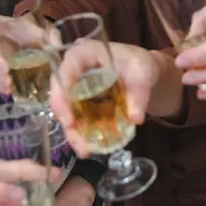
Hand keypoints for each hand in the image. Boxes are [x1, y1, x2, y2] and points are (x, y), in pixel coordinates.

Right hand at [50, 41, 156, 157]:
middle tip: (75, 137)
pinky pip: (78, 120)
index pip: (66, 70)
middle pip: (61, 94)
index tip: (69, 117)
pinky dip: (82, 134)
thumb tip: (135, 119)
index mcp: (84, 54)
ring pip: (67, 111)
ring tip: (84, 151)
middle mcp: (74, 71)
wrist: (144, 74)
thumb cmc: (140, 64)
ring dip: (73, 132)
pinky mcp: (82, 105)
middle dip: (65, 117)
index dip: (62, 93)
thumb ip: (139, 91)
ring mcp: (77, 89)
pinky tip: (89, 148)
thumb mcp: (143, 71)